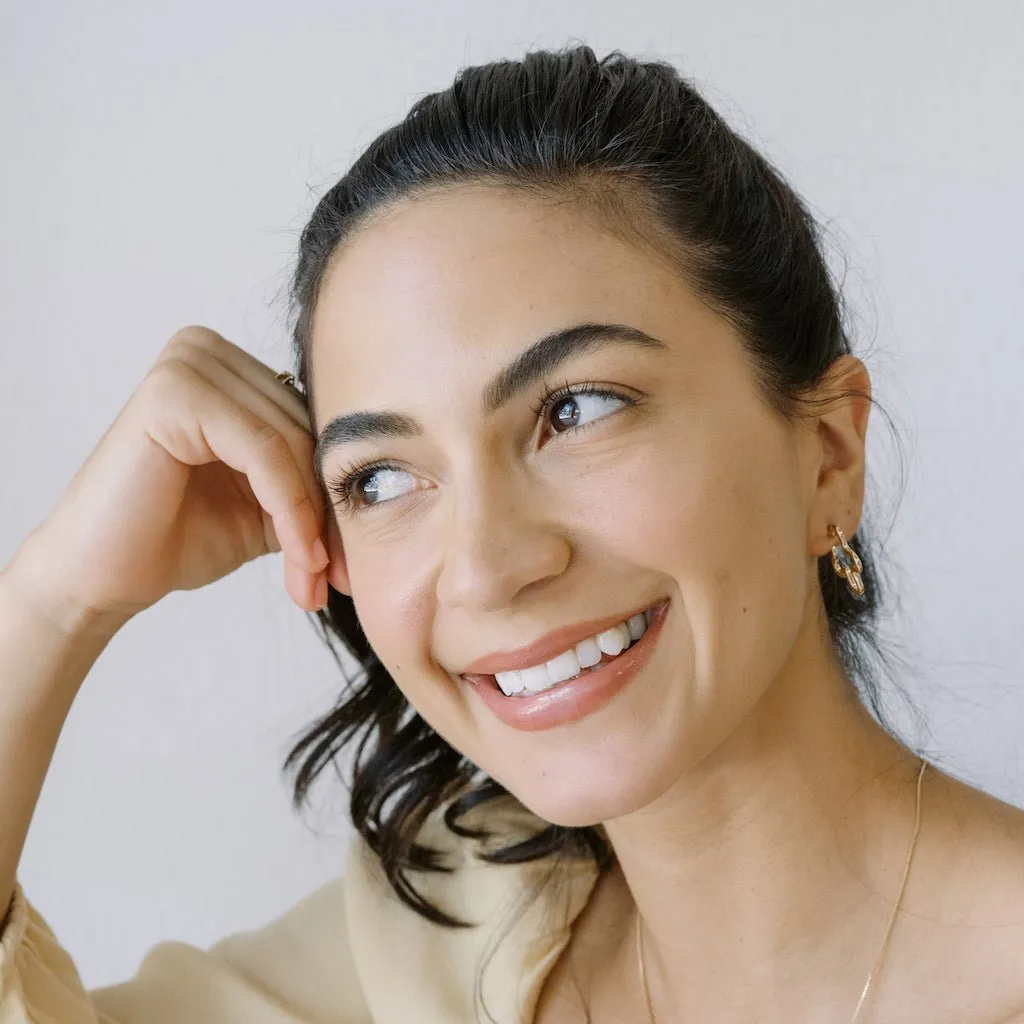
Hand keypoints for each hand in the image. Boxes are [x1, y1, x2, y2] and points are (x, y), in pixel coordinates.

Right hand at [4, 326, 329, 633]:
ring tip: (312, 579)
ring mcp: (187, 363)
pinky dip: (290, 509)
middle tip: (334, 579)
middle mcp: (208, 351)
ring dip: (312, 521)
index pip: (313, 422)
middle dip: (327, 513)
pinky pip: (265, 451)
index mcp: (230, 367)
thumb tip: (388, 496)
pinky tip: (299, 557)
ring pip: (293, 444)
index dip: (336, 493)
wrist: (105, 577)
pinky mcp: (174, 392)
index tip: (348, 562)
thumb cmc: (179, 537)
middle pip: (307, 430)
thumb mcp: (269, 506)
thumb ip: (316, 486)